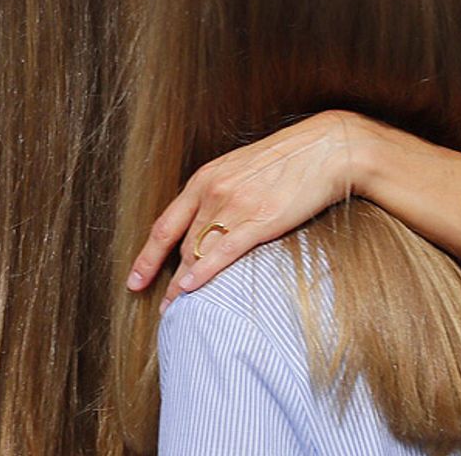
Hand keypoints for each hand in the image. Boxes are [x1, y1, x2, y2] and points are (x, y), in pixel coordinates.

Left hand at [126, 110, 365, 305]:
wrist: (326, 150)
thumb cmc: (288, 160)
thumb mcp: (241, 169)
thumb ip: (220, 193)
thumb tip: (209, 220)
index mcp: (205, 179)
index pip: (165, 224)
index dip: (147, 256)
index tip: (134, 280)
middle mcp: (212, 192)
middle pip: (181, 245)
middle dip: (165, 279)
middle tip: (161, 307)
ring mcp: (234, 206)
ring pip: (198, 252)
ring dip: (182, 286)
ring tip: (175, 310)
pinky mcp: (259, 220)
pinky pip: (223, 252)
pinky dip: (203, 273)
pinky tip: (190, 289)